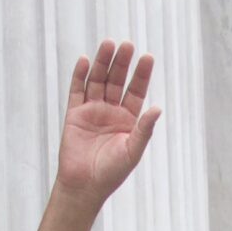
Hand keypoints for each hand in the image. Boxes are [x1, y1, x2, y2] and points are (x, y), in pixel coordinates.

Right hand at [53, 40, 158, 208]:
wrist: (84, 186)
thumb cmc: (111, 173)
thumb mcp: (132, 151)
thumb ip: (144, 130)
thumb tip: (157, 108)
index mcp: (128, 119)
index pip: (136, 91)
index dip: (141, 74)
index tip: (147, 57)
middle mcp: (111, 111)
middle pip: (116, 80)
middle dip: (122, 63)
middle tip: (127, 45)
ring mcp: (92, 111)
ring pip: (97, 81)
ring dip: (102, 62)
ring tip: (108, 44)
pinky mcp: (74, 114)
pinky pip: (77, 90)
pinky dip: (80, 75)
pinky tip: (85, 60)